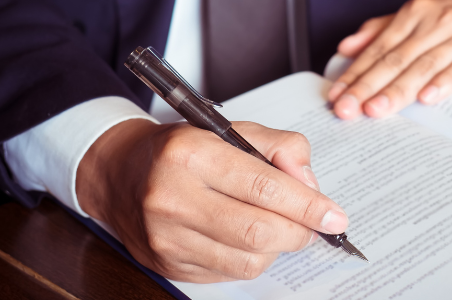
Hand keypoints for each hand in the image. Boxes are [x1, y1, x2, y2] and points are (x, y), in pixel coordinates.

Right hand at [76, 119, 346, 282]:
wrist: (118, 173)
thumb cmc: (180, 150)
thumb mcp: (230, 128)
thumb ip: (280, 148)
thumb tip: (311, 186)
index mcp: (190, 154)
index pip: (264, 187)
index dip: (307, 205)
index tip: (334, 215)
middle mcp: (173, 197)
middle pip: (258, 231)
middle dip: (298, 232)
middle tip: (314, 225)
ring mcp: (167, 237)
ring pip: (247, 260)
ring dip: (276, 248)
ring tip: (277, 227)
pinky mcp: (168, 263)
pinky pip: (229, 272)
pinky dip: (251, 258)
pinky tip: (246, 238)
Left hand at [327, 0, 451, 118]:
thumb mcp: (425, 15)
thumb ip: (383, 30)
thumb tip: (346, 47)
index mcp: (417, 11)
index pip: (379, 47)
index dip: (356, 73)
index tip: (336, 96)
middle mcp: (439, 19)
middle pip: (396, 57)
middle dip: (368, 86)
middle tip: (347, 110)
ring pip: (425, 64)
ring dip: (398, 89)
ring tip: (377, 110)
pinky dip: (445, 82)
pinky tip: (429, 98)